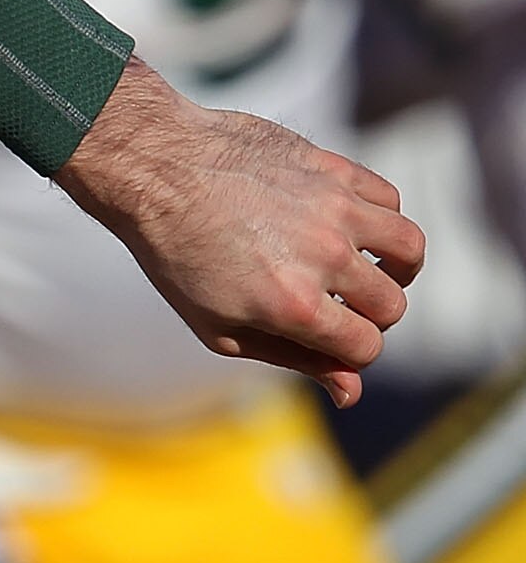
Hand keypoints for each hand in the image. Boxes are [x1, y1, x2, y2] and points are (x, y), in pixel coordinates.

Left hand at [59, 59, 422, 408]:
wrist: (153, 171)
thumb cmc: (176, 256)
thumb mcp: (221, 328)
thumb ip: (293, 359)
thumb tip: (351, 393)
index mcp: (294, 305)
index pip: (364, 348)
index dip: (349, 355)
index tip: (327, 341)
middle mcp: (324, 256)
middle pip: (391, 305)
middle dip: (368, 316)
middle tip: (336, 306)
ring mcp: (334, 209)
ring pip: (409, 248)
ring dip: (395, 267)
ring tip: (365, 269)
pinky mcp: (334, 168)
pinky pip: (389, 199)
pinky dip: (380, 218)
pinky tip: (350, 227)